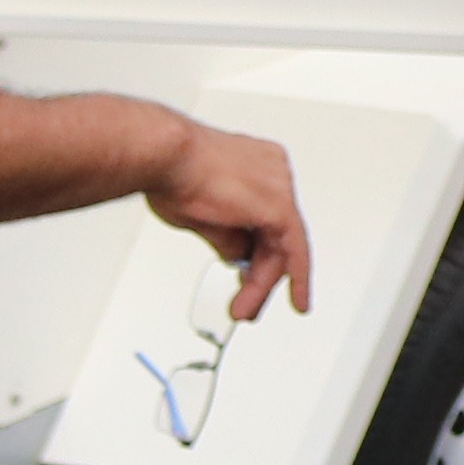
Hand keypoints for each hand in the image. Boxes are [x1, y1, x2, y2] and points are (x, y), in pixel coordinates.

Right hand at [148, 121, 315, 320]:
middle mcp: (273, 172)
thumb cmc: (171, 172)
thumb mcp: (201, 214)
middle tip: (249, 301)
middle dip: (261, 272)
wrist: (166, 156)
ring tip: (243, 308)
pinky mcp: (280, 205)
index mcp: (256, 165)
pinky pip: (295, 249)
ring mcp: (279, 186)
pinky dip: (298, 278)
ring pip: (281, 245)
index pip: (266, 217)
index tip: (248, 271)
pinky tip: (297, 300)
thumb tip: (237, 256)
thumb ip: (227, 235)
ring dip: (262, 283)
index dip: (257, 249)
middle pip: (276, 233)